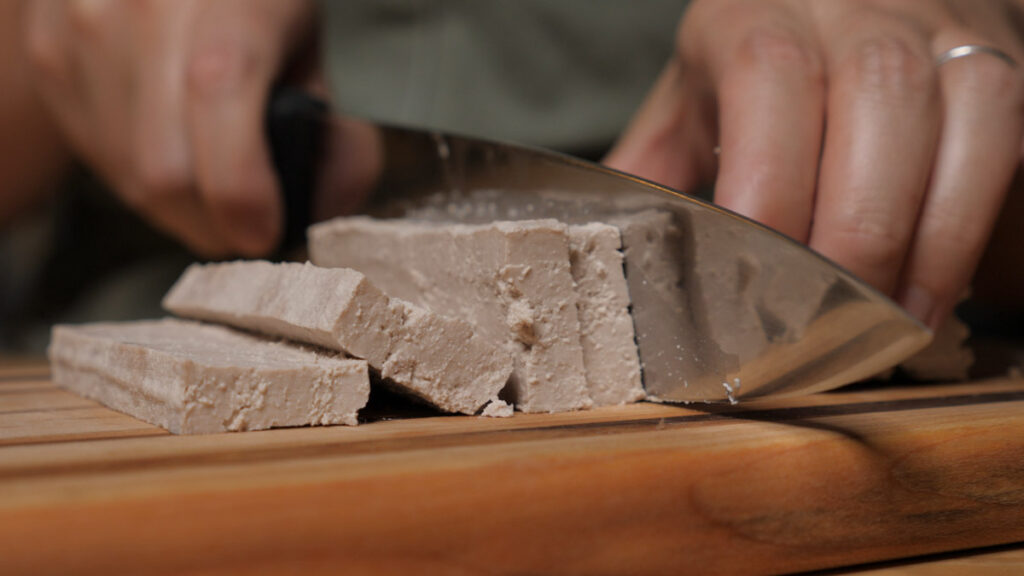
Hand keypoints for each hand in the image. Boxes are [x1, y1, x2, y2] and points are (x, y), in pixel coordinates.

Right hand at [22, 0, 316, 256]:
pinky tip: (174, 146)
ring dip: (179, 205)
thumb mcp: (323, 55)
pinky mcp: (49, 54)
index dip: (242, 188)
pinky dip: (140, 175)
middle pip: (162, 167)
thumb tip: (319, 214)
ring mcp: (82, 26)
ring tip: (214, 178)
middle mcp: (141, 3)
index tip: (265, 230)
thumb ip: (342, 140)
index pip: (218, 95)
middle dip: (214, 222)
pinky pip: (97, 155)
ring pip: (126, 174)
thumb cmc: (260, 9)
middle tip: (247, 223)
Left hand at [606, 0, 1023, 328]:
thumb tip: (596, 242)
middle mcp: (855, 7)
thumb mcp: (696, 94)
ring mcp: (936, 29)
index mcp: (756, 14)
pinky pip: (1001, 140)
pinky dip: (965, 229)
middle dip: (854, 231)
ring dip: (924, 238)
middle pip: (877, 99)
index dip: (768, 188)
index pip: (769, 82)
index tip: (750, 287)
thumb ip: (655, 162)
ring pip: (961, 116)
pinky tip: (929, 294)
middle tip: (823, 324)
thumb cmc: (762, 60)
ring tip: (885, 324)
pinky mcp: (993, 62)